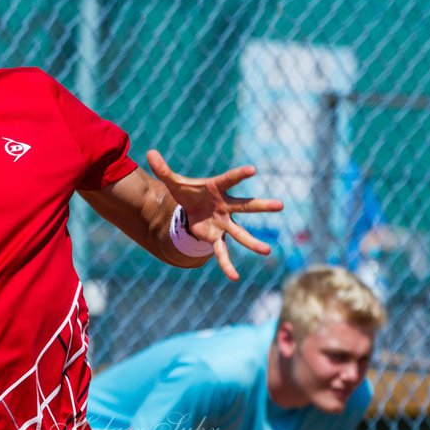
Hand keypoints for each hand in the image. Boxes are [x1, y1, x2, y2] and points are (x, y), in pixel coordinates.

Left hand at [148, 149, 283, 280]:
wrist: (188, 209)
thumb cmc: (187, 192)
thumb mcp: (173, 182)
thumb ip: (163, 170)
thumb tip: (149, 153)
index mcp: (217, 188)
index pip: (230, 179)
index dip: (240, 174)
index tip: (253, 170)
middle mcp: (226, 206)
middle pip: (246, 205)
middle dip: (262, 205)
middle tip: (280, 205)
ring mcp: (224, 222)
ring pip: (240, 233)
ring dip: (252, 242)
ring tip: (267, 251)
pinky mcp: (216, 236)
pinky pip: (222, 252)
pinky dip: (227, 264)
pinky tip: (234, 277)